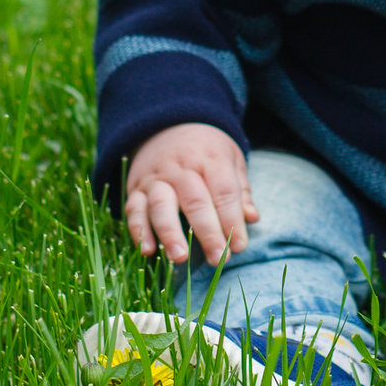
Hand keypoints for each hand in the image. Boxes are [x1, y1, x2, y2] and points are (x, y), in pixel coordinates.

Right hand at [123, 124, 258, 264]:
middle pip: (195, 202)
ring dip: (170, 233)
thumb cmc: (207, 149)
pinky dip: (139, 231)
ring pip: (161, 206)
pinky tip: (147, 251)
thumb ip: (241, 190)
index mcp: (211, 160)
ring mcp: (156, 179)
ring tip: (180, 258)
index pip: (224, 193)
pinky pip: (134, 210)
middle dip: (207, 233)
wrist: (168, 125)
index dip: (232, 221)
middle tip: (218, 260)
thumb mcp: (231, 159)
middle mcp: (181, 169)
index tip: (239, 246)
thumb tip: (251, 218)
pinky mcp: (136, 189)